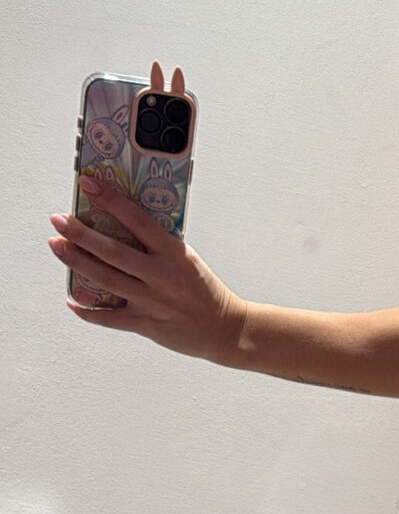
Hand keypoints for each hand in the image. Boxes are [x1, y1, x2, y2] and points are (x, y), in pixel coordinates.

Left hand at [49, 61, 247, 366]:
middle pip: (112, 251)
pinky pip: (110, 318)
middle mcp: (160, 275)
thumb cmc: (205, 291)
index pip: (136, 219)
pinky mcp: (146, 324)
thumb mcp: (187, 259)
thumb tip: (122, 227)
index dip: (109, 199)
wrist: (225, 329)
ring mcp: (151, 301)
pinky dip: (89, 311)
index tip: (88, 184)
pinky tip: (72, 301)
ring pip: (105, 279)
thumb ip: (158, 246)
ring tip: (57, 246)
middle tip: (59, 219)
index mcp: (173, 253)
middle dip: (80, 233)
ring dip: (77, 261)